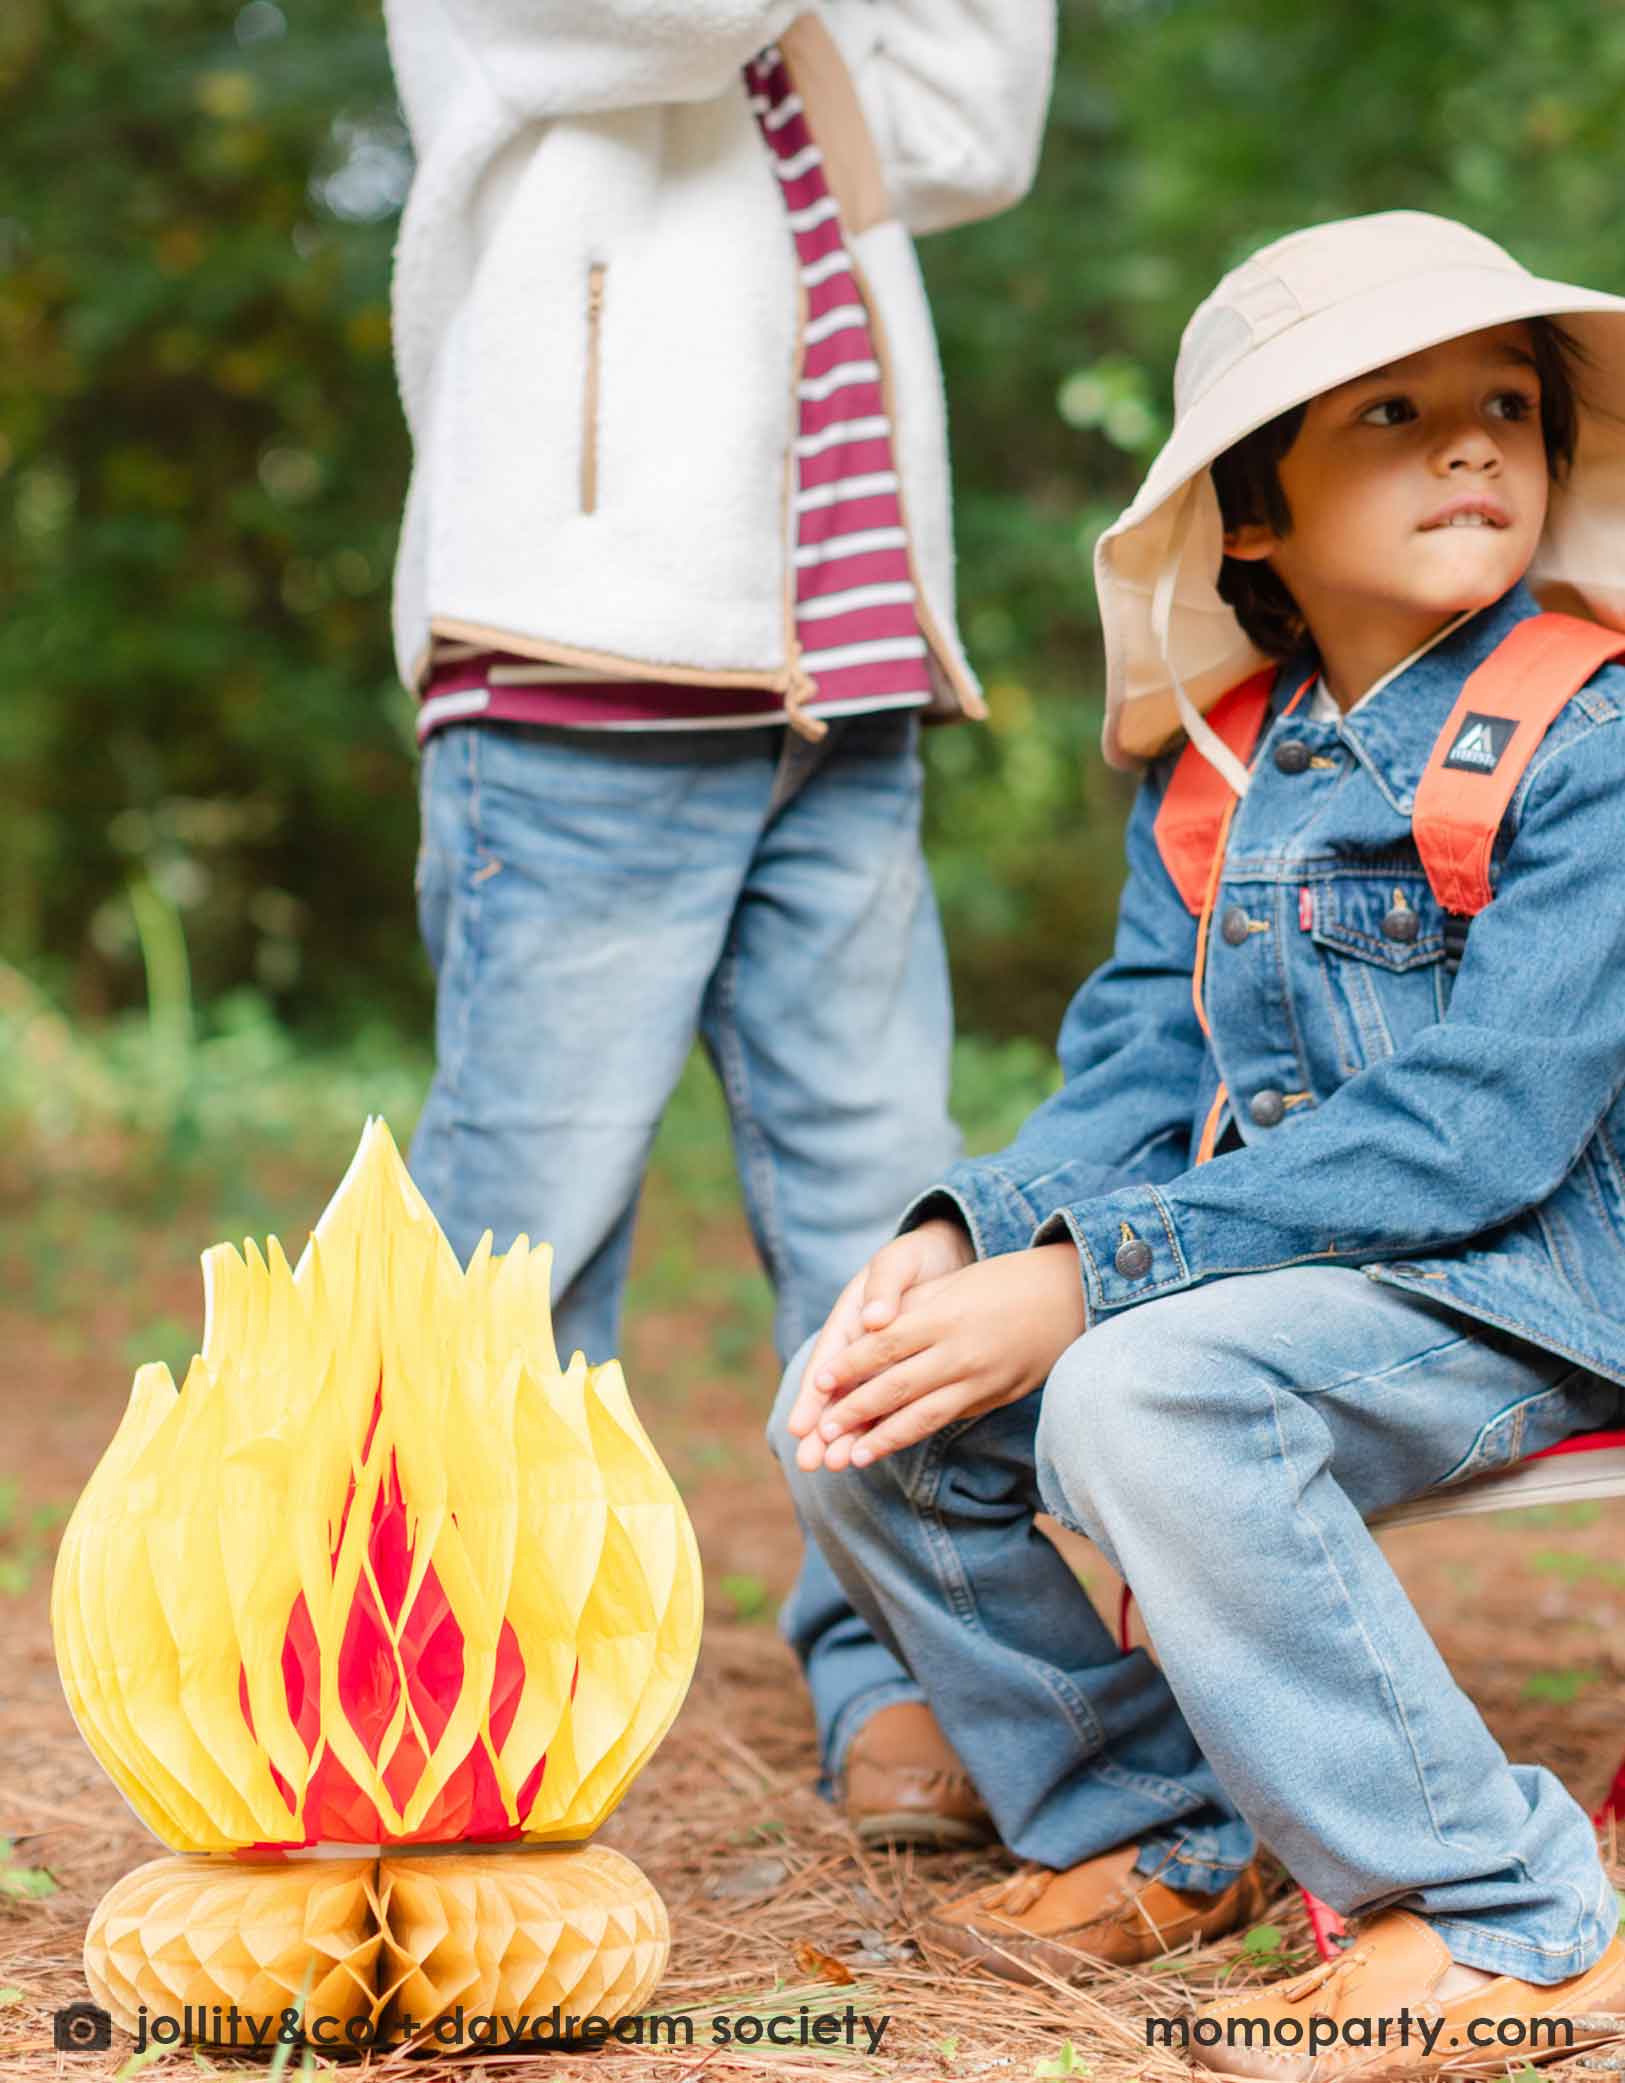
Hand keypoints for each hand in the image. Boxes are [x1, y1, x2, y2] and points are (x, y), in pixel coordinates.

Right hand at [786, 1220, 974, 1451]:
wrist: (947, 1257)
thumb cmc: (916, 1259)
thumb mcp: (899, 1263)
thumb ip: (886, 1288)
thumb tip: (874, 1319)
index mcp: (850, 1317)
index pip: (828, 1362)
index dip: (813, 1395)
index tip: (801, 1425)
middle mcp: (859, 1345)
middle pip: (836, 1391)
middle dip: (821, 1426)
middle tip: (807, 1462)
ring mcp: (879, 1362)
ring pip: (859, 1402)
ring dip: (845, 1433)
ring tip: (834, 1466)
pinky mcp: (902, 1371)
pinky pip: (887, 1402)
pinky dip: (876, 1425)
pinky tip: (867, 1452)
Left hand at [792, 1243, 1086, 1471]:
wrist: (1070, 1299)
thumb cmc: (1003, 1282)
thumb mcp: (954, 1284)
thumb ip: (911, 1308)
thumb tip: (864, 1331)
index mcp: (945, 1317)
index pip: (886, 1346)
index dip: (851, 1366)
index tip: (819, 1382)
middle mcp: (961, 1352)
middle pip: (898, 1387)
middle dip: (855, 1412)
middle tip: (822, 1433)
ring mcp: (980, 1381)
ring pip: (923, 1416)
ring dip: (884, 1439)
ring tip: (852, 1457)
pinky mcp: (994, 1398)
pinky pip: (948, 1419)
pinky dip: (915, 1434)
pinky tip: (892, 1444)